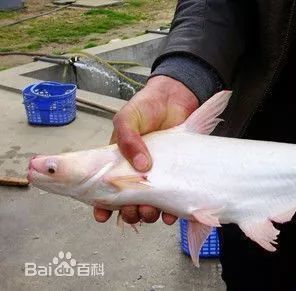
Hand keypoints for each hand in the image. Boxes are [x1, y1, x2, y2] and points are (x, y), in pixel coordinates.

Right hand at [93, 76, 198, 224]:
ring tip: (149, 211)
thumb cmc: (146, 107)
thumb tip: (141, 165)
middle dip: (128, 212)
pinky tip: (170, 213)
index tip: (102, 215)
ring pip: (149, 206)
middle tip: (132, 210)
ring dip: (148, 215)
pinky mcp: (176, 176)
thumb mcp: (127, 119)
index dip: (102, 206)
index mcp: (119, 163)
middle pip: (128, 203)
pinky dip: (170, 211)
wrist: (175, 98)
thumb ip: (127, 139)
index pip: (106, 190)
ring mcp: (158, 176)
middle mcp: (137, 173)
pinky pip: (172, 201)